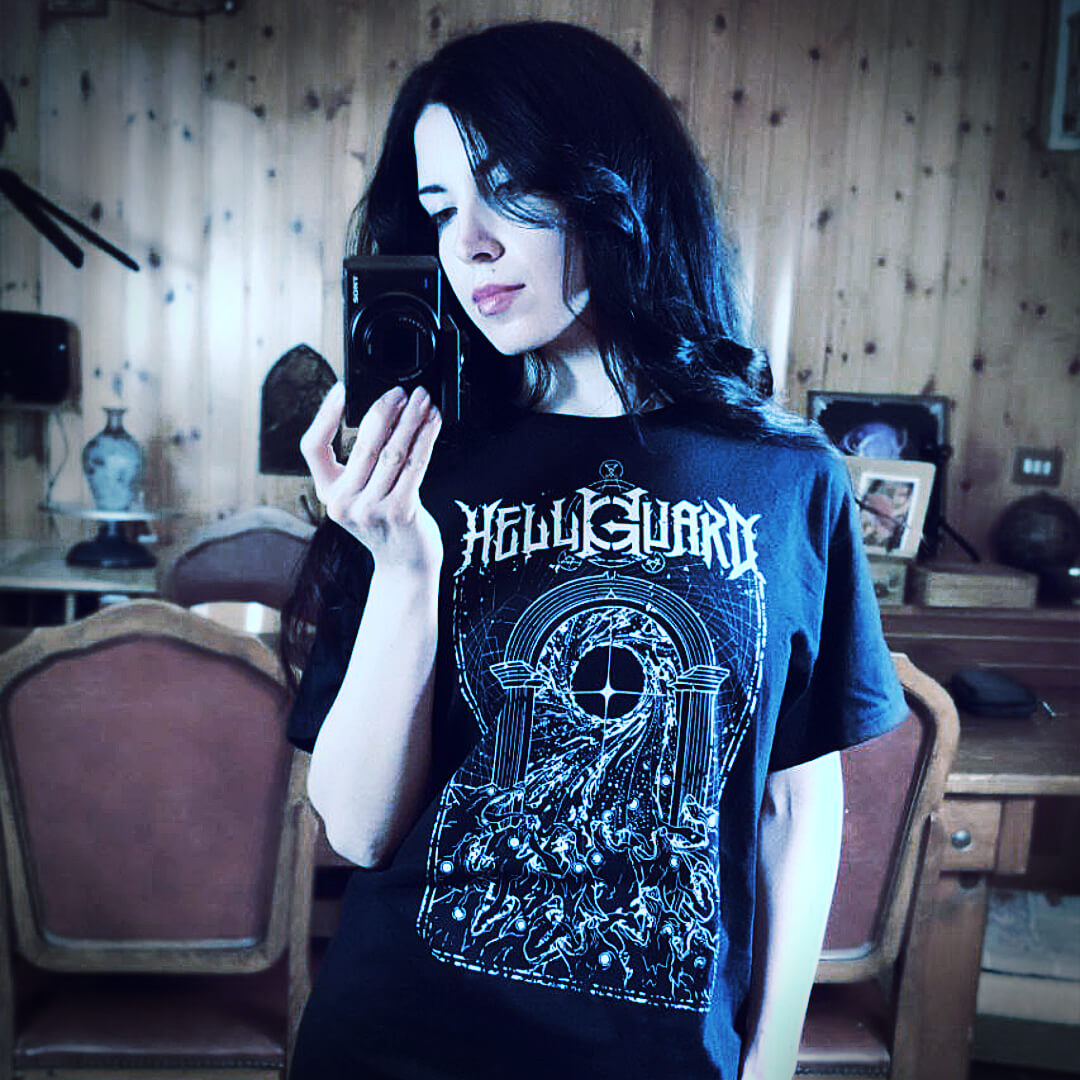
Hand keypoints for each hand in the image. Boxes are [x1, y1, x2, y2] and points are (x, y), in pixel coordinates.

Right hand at [300, 382, 442, 576]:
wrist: (404, 564)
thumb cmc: (385, 522)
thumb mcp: (359, 494)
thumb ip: (359, 463)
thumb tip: (381, 413)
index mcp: (327, 492)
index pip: (313, 447)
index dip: (325, 414)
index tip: (343, 389)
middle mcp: (343, 502)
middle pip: (362, 443)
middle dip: (385, 410)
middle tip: (401, 392)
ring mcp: (370, 510)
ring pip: (392, 452)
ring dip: (411, 420)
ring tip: (423, 401)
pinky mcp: (400, 512)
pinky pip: (415, 466)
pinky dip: (426, 439)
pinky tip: (433, 423)